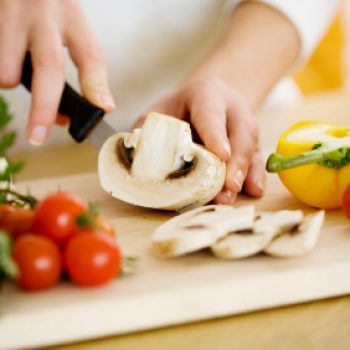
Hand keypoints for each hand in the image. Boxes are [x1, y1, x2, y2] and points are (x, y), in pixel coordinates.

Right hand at [0, 0, 114, 143]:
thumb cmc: (47, 7)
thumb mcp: (70, 26)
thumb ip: (72, 67)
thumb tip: (62, 117)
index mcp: (72, 17)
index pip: (91, 55)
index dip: (97, 86)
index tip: (103, 109)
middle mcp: (44, 13)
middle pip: (49, 66)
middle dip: (44, 108)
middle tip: (38, 136)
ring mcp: (12, 12)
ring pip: (8, 69)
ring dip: (10, 81)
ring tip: (14, 70)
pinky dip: (0, 71)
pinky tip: (6, 58)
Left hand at [134, 76, 264, 203]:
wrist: (203, 100)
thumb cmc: (177, 108)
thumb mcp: (159, 112)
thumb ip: (148, 132)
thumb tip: (137, 162)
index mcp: (206, 93)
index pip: (211, 113)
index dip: (216, 134)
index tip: (221, 155)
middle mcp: (231, 106)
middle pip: (240, 131)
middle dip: (236, 161)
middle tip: (229, 186)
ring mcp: (244, 123)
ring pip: (251, 145)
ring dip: (244, 172)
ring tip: (233, 195)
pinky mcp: (251, 140)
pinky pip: (258, 156)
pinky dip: (256, 175)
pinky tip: (254, 190)